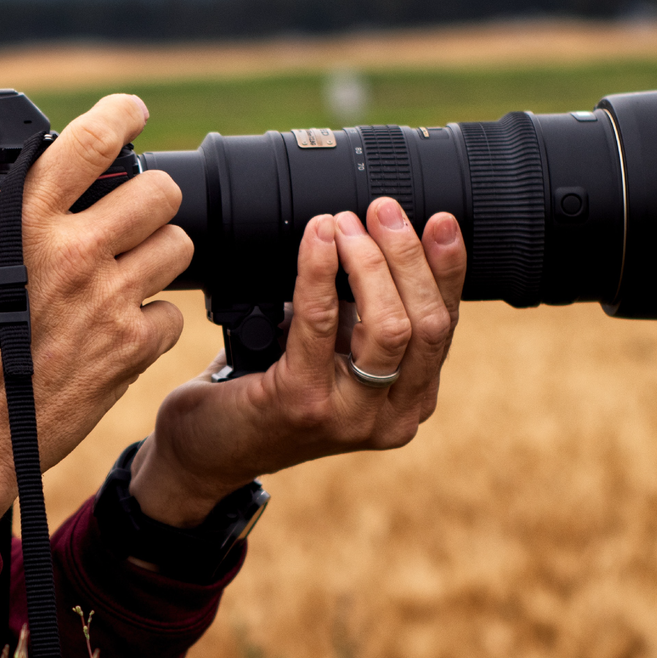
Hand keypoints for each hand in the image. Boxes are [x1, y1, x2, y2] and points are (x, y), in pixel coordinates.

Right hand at [0, 95, 192, 528]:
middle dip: (149, 194)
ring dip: (158, 251)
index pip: (93, 141)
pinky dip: (152, 317)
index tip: (131, 114)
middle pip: (160, 191)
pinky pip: (171, 315)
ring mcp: (109, 302)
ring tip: (127, 268)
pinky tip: (118, 325)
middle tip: (128, 212)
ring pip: (179, 247)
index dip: (123, 115)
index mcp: (24, 220)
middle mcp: (77, 252)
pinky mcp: (128, 351)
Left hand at [128, 197, 465, 526]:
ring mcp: (352, 416)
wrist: (209, 448)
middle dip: (408, 256)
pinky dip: (320, 271)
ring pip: (390, 325)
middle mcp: (393, 416)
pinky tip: (318, 239)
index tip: (439, 220)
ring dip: (369, 262)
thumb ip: (363, 314)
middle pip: (429, 323)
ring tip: (344, 222)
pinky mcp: (303, 401)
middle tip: (381, 210)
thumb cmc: (270, 393)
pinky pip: (321, 322)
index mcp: (410, 398)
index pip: (446, 324)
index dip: (447, 268)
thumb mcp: (334, 353)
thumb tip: (377, 235)